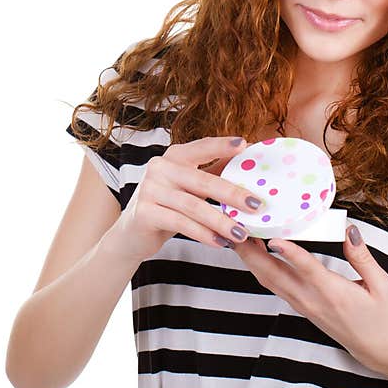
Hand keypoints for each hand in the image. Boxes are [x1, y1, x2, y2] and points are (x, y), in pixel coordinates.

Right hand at [109, 136, 263, 261]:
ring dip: (220, 221)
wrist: (132, 233)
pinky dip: (203, 234)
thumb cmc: (167, 207)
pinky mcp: (144, 213)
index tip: (245, 145)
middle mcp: (159, 168)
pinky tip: (219, 243)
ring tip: (240, 233)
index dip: (222, 146)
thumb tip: (247, 167)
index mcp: (173, 157)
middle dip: (232, 194)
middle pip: (202, 181)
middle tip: (256, 205)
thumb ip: (213, 175)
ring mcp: (149, 189)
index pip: (201, 148)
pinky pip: (180, 223)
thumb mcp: (189, 188)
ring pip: (193, 205)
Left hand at [230, 225, 387, 373]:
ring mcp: (302, 304)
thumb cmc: (381, 316)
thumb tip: (349, 231)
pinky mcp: (299, 306)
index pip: (307, 269)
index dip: (289, 253)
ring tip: (239, 235)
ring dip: (251, 259)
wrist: (376, 348)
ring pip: (269, 280)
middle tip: (238, 228)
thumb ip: (362, 257)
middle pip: (274, 274)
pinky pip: (274, 285)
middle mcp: (311, 299)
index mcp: (333, 292)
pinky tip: (255, 252)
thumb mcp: (381, 284)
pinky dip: (261, 268)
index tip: (273, 238)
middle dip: (252, 252)